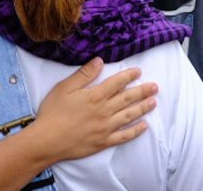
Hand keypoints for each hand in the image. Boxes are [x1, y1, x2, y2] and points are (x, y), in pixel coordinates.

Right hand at [26, 57, 156, 163]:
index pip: (117, 83)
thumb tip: (100, 61)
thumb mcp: (65, 88)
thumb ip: (84, 74)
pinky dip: (135, 131)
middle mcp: (104, 111)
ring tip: (154, 102)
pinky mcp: (103, 142)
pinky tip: (144, 126)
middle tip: (155, 86)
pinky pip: (123, 136)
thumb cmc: (53, 112)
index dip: (129, 76)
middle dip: (142, 91)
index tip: (138, 72)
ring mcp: (105, 128)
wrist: (47, 141)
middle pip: (127, 98)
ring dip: (143, 108)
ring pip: (129, 116)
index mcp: (95, 96)